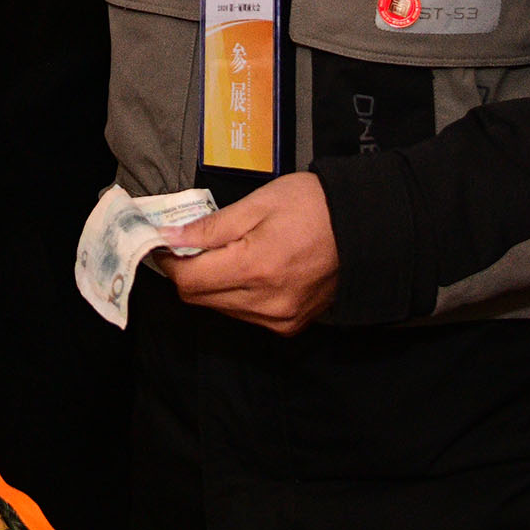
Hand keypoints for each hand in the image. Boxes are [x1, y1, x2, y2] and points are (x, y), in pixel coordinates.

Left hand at [164, 172, 339, 334]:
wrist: (364, 228)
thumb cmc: (313, 206)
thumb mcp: (258, 204)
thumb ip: (211, 227)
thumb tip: (170, 237)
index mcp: (256, 269)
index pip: (189, 280)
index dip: (170, 261)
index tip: (165, 243)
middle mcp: (266, 303)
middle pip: (200, 299)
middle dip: (188, 272)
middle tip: (191, 244)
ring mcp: (280, 318)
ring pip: (220, 309)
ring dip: (212, 285)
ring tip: (226, 254)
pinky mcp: (290, 325)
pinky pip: (245, 316)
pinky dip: (236, 296)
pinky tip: (249, 271)